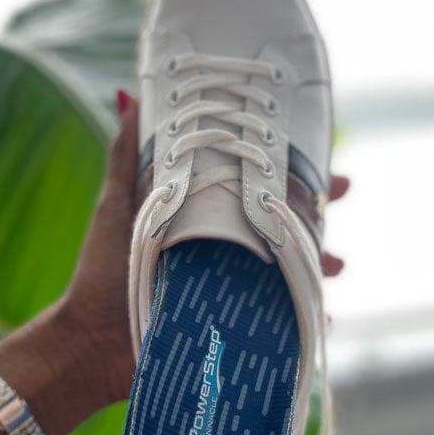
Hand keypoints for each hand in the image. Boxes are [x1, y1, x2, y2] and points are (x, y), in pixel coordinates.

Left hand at [62, 90, 350, 403]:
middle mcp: (223, 252)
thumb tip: (129, 94)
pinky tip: (323, 320)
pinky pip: (280, 325)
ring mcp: (233, 292)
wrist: (91, 340)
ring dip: (318, 266)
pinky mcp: (235, 330)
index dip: (284, 170)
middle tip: (341, 193)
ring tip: (337, 264)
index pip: (252, 188)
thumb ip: (126, 156)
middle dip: (316, 209)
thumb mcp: (118, 206)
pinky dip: (304, 322)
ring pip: (289, 272)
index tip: (314, 150)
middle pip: (281, 226)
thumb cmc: (102, 272)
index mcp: (202, 220)